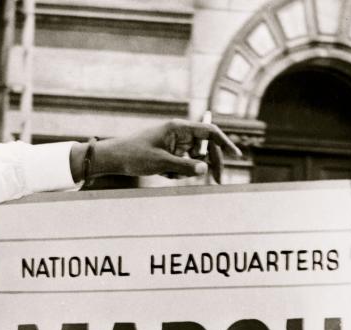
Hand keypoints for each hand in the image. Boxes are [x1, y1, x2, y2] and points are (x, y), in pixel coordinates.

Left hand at [93, 120, 240, 183]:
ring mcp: (174, 144)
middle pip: (206, 147)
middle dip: (211, 163)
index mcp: (178, 128)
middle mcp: (178, 133)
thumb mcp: (161, 164)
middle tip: (216, 181)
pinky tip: (162, 173)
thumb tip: (205, 170)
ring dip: (187, 171)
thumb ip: (185, 167)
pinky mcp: (170, 153)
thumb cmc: (134, 155)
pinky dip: (177, 173)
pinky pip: (183, 165)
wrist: (114, 159)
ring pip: (194, 159)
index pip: (209, 132)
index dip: (225, 143)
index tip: (236, 156)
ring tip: (168, 173)